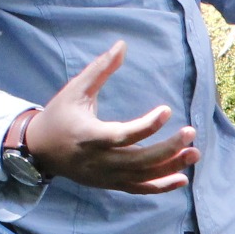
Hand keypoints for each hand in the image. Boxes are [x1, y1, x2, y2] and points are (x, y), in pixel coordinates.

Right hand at [24, 42, 197, 193]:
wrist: (40, 150)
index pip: (124, 136)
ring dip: (171, 167)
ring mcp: (106, 176)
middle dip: (168, 149)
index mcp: (90, 136)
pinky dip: (161, 186)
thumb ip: (100, 69)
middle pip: (140, 161)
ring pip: (143, 177)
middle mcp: (99, 161)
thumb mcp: (75, 90)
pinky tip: (183, 178)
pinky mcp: (110, 184)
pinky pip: (139, 189)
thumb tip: (122, 45)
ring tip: (195, 152)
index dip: (147, 126)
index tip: (168, 110)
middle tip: (190, 132)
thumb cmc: (59, 115)